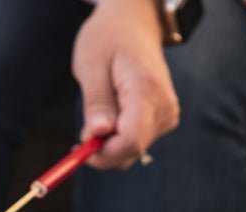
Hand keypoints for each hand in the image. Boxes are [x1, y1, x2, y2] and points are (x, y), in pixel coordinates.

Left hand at [72, 0, 179, 168]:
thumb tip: (98, 134)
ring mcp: (167, 114)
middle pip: (130, 150)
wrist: (134, 24)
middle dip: (102, 151)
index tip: (79, 148)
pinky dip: (116, 140)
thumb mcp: (92, 65)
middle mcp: (163, 106)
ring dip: (108, 145)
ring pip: (131, 151)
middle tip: (82, 132)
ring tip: (98, 116)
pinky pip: (135, 144)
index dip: (102, 153)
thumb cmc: (108, 40)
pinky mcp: (163, 120)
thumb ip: (96, 102)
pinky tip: (109, 119)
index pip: (129, 141)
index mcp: (146, 90)